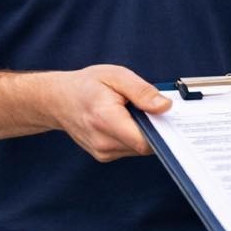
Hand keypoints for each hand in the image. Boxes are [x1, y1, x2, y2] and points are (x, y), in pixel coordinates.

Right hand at [40, 65, 169, 162]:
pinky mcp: (104, 155)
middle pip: (145, 146)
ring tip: (136, 112)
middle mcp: (103, 141)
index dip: (163, 132)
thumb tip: (165, 106)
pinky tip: (129, 121)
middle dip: (156, 129)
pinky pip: (131, 149)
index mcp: (105, 119)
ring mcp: (102, 152)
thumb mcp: (116, 75)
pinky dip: (136, 137)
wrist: (58, 100)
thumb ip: (142, 91)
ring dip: (145, 133)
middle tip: (157, 110)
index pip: (144, 140)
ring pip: (139, 149)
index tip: (172, 120)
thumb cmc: (86, 85)